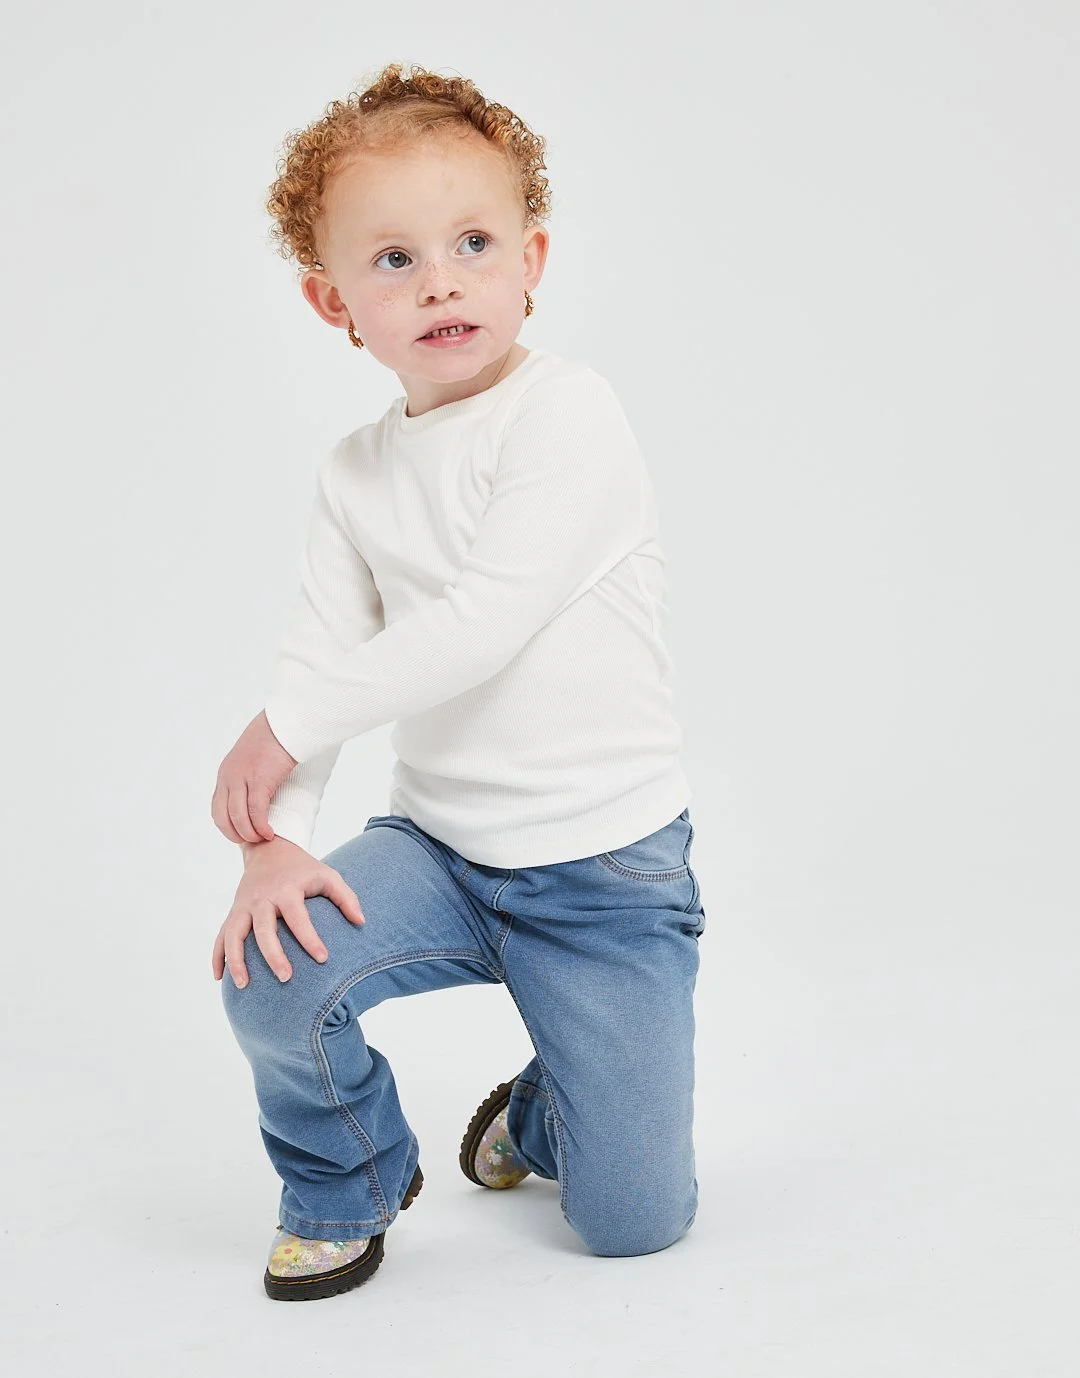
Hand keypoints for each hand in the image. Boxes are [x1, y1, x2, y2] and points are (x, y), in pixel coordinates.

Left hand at [211, 710, 297, 844]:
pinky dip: (261, 826)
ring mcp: (242, 778)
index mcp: (226, 774)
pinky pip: (256, 811)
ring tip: (263, 838)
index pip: (217, 809)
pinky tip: (269, 832)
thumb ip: (248, 776)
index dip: (227, 826)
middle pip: (222, 817)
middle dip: (235, 834)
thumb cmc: (275, 740)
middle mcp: (229, 777)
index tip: (242, 834)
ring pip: (238, 817)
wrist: (285, 725)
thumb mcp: (252, 759)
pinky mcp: (260, 780)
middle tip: (252, 841)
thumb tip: (256, 794)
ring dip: (249, 834)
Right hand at [211, 836, 365, 987]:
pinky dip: (217, 957)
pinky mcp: (233, 912)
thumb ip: (346, 897)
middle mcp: (261, 899)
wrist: (269, 850)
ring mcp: (243, 906)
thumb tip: (361, 922)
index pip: (298, 917)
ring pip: (234, 935)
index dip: (310, 938)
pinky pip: (221, 937)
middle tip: (286, 978)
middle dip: (273, 954)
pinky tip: (220, 978)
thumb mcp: (327, 876)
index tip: (323, 958)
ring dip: (236, 960)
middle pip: (263, 929)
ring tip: (244, 985)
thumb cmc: (303, 869)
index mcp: (286, 890)